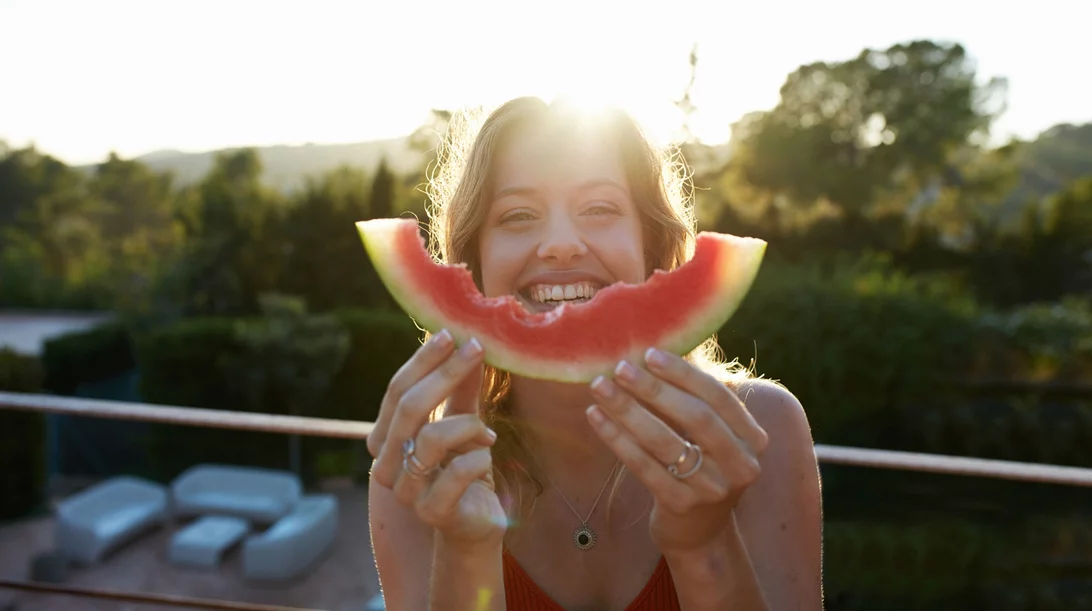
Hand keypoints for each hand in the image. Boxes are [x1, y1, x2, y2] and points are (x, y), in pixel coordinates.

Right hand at [368, 330, 505, 548]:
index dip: (422, 361)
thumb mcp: (462, 422)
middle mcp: (387, 464)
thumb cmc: (464, 468)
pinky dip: (479, 456)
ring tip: (486, 432)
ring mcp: (406, 491)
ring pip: (432, 438)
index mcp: (386, 438)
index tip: (451, 334)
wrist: (476, 522)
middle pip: (410, 408)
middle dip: (446, 373)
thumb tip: (468, 342)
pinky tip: (487, 455)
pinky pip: (457, 471)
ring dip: (468, 425)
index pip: (396, 391)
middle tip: (476, 349)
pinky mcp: (432, 511)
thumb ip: (460, 389)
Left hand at [586, 348, 768, 553]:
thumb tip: (653, 352)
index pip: (718, 396)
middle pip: (695, 418)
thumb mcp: (710, 435)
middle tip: (621, 368)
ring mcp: (713, 489)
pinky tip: (595, 417)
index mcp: (753, 438)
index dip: (683, 373)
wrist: (700, 532)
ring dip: (628, 410)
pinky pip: (644, 466)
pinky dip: (617, 438)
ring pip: (665, 442)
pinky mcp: (682, 506)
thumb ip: (694, 399)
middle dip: (654, 390)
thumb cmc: (700, 466)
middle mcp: (741, 465)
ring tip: (600, 387)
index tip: (649, 353)